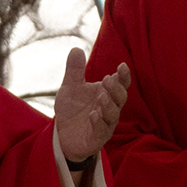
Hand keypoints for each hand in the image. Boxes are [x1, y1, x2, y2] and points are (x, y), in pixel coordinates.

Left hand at [53, 48, 129, 164]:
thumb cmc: (72, 109)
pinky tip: (93, 115)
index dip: (124, 76)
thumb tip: (76, 49)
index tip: (122, 66)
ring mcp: (105, 123)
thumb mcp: (70, 88)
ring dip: (109, 105)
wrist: (62, 135)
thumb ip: (74, 71)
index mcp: (107, 93)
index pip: (120, 83)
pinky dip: (98, 122)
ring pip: (113, 114)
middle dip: (116, 89)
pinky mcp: (97, 137)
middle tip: (108, 80)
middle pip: (120, 98)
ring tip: (101, 97)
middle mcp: (110, 108)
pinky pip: (101, 130)